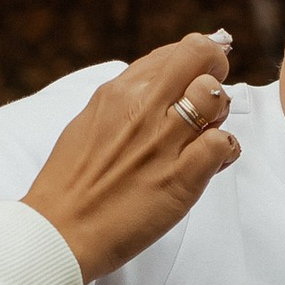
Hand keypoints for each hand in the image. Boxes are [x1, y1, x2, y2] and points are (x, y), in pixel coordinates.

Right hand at [22, 33, 237, 282]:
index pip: (174, 52)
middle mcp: (142, 107)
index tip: (193, 80)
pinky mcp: (181, 177)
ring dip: (219, 113)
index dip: (192, 63)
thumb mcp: (90, 122)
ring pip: (216, 95)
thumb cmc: (72, 183)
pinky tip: (209, 164)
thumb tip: (157, 84)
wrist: (60, 232)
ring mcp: (163, 141)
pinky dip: (224, 152)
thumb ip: (125, 101)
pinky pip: (223, 143)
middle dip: (216, 69)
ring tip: (204, 134)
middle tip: (210, 98)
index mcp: (118, 91)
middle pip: (201, 55)